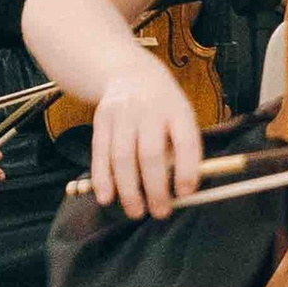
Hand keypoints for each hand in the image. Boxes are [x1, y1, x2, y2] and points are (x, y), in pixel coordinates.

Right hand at [86, 57, 203, 219]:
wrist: (130, 74)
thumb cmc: (164, 109)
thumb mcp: (181, 118)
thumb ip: (183, 151)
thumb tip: (182, 193)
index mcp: (177, 110)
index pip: (186, 141)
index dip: (187, 169)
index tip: (187, 193)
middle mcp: (149, 110)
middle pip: (150, 153)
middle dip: (155, 188)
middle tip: (160, 212)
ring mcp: (122, 114)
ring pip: (122, 157)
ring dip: (129, 190)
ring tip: (136, 212)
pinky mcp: (101, 120)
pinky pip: (100, 154)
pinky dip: (102, 179)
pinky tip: (107, 198)